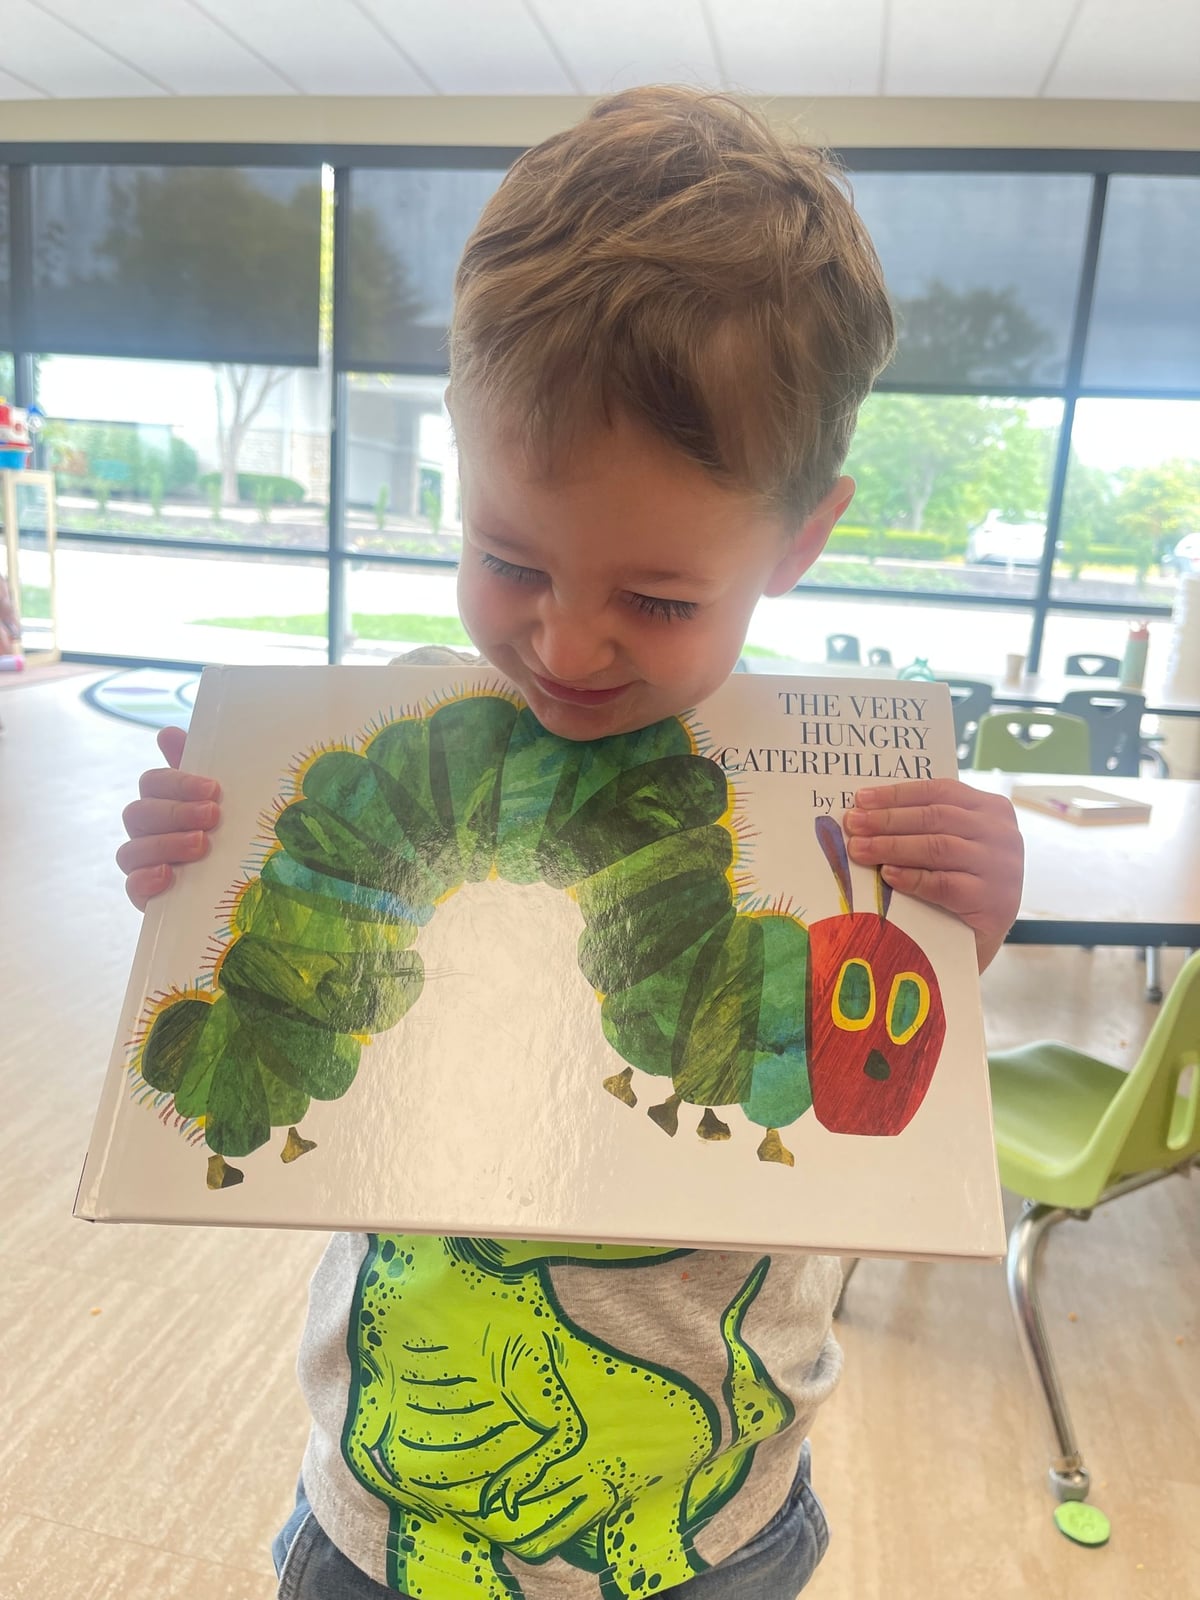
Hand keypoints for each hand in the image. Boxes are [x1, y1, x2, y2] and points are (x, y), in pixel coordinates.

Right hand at [116, 726, 221, 910]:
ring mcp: (145, 865)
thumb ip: (199, 769)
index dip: (178, 782)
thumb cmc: (234, 835)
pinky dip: (146, 879)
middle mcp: (149, 832)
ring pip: (131, 850)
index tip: (214, 788)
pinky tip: (168, 875)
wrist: (247, 889)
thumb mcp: (226, 801)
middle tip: (213, 816)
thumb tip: (168, 733)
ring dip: (166, 844)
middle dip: (176, 812)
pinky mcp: (147, 897)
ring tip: (201, 845)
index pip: (152, 783)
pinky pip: (131, 886)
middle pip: (139, 813)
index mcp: (165, 803)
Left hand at [842, 779, 1023, 972]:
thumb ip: (924, 825)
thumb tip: (867, 811)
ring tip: (859, 849)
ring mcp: (1002, 868)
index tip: (861, 799)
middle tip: (853, 824)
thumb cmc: (961, 883)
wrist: (983, 937)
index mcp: (993, 810)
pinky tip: (887, 875)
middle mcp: (1002, 834)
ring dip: (892, 846)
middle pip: (935, 817)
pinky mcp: (993, 902)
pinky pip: (944, 884)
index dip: (896, 794)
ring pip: (938, 847)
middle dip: (887, 820)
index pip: (939, 791)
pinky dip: (912, 878)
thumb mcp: (950, 844)